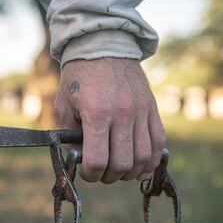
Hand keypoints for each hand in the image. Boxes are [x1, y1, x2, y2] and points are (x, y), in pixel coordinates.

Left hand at [54, 58, 164, 183]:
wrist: (103, 47)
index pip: (97, 161)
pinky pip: (159, 142)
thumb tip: (80, 160)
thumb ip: (68, 136)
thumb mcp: (63, 105)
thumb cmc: (78, 78)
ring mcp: (141, 111)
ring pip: (143, 157)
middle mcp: (122, 114)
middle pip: (122, 164)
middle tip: (103, 172)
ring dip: (131, 172)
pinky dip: (152, 160)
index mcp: (96, 114)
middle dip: (109, 176)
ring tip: (121, 170)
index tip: (87, 171)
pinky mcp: (152, 108)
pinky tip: (141, 165)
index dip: (90, 174)